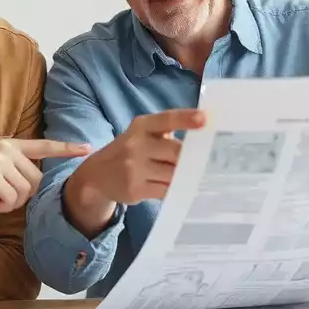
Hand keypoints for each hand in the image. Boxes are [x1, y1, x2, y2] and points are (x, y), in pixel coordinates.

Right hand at [0, 138, 91, 213]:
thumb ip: (13, 168)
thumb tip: (34, 185)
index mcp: (8, 144)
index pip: (43, 145)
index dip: (66, 148)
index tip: (87, 148)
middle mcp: (6, 148)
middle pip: (36, 180)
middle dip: (22, 195)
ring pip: (25, 192)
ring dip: (10, 204)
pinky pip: (11, 200)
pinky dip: (0, 208)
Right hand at [64, 109, 206, 236]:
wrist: (97, 175)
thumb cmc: (130, 151)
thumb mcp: (141, 134)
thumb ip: (166, 134)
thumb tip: (202, 142)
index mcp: (141, 126)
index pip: (166, 119)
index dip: (185, 118)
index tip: (205, 119)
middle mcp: (136, 145)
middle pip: (175, 152)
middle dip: (193, 158)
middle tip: (211, 161)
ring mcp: (134, 168)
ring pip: (173, 173)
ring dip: (187, 176)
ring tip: (200, 176)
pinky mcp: (135, 189)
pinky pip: (166, 190)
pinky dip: (177, 190)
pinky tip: (183, 188)